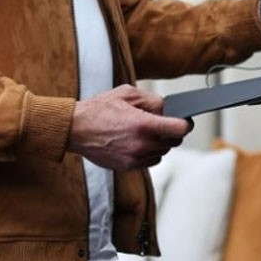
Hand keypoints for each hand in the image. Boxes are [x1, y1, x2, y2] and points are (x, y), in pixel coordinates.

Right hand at [66, 85, 192, 170]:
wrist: (74, 129)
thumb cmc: (99, 109)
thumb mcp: (127, 93)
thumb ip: (153, 100)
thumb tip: (168, 108)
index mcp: (143, 125)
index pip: (180, 129)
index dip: (186, 123)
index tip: (184, 120)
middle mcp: (141, 145)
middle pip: (174, 142)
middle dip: (173, 131)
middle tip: (163, 122)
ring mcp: (134, 158)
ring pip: (163, 152)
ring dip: (161, 142)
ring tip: (147, 131)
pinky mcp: (127, 167)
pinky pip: (150, 161)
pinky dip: (150, 152)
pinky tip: (139, 141)